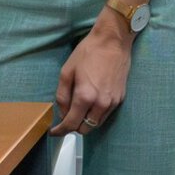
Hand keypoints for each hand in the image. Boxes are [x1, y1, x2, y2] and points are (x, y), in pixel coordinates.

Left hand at [48, 16, 130, 136]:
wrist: (113, 42)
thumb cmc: (87, 53)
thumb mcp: (67, 72)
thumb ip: (62, 96)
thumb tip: (62, 113)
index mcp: (85, 97)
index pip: (71, 124)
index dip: (60, 131)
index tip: (54, 132)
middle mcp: (101, 104)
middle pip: (85, 129)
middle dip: (73, 126)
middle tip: (66, 116)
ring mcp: (113, 103)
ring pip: (96, 124)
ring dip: (85, 121)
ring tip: (78, 109)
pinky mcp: (120, 99)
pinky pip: (105, 115)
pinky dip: (96, 114)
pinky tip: (91, 102)